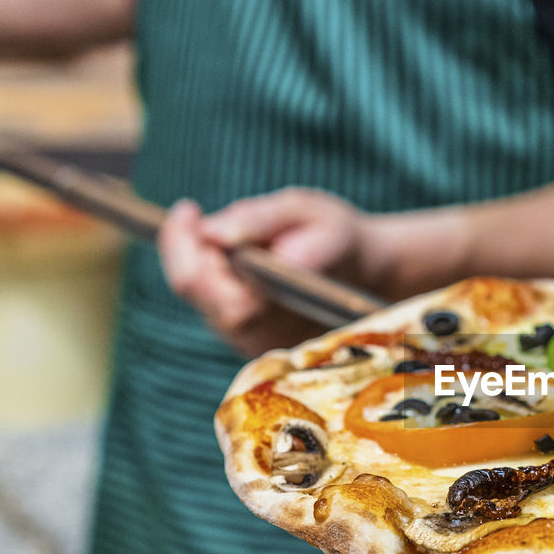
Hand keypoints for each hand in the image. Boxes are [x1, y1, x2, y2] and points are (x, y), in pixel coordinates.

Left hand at [159, 188, 370, 354]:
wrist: (371, 277)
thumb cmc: (337, 237)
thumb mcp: (306, 210)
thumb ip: (260, 219)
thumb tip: (212, 232)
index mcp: (272, 294)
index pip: (198, 278)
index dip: (181, 241)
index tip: (189, 208)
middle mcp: (259, 329)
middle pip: (193, 291)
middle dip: (185, 249)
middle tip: (195, 215)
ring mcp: (255, 342)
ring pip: (201, 302)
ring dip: (199, 264)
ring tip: (221, 236)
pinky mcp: (253, 345)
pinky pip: (215, 310)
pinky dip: (212, 280)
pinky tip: (230, 260)